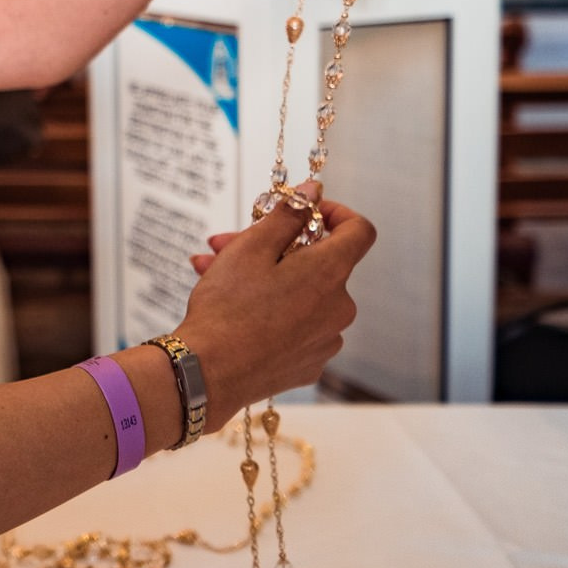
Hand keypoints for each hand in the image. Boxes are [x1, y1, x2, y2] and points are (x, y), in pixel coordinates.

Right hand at [172, 186, 374, 423]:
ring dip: (264, 279)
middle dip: (273, 247)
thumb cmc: (227, 308)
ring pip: (300, 294)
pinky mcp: (308, 363)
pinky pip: (296, 325)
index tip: (305, 212)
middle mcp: (339, 308)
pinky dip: (270, 311)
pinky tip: (231, 310)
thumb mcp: (251, 248)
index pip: (359, 231)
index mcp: (331, 273)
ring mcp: (326, 340)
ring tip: (212, 273)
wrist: (208, 374)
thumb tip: (313, 193)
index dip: (335, 212)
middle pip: (317, 263)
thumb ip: (288, 216)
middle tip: (225, 243)